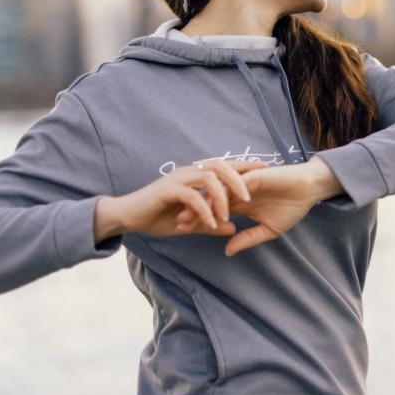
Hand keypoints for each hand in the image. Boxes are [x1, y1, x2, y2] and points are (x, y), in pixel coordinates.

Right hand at [93, 159, 267, 242]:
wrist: (128, 216)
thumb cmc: (158, 217)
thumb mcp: (190, 223)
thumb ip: (210, 223)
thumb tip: (232, 229)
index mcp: (196, 175)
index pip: (224, 166)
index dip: (245, 165)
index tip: (266, 168)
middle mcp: (189, 172)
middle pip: (220, 165)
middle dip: (238, 178)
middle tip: (251, 196)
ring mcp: (178, 179)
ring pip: (209, 178)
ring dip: (222, 196)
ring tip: (230, 214)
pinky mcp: (168, 190)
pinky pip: (192, 196)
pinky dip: (204, 210)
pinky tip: (212, 222)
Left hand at [174, 157, 343, 255]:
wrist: (308, 188)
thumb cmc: (291, 207)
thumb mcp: (268, 230)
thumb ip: (247, 239)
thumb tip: (227, 251)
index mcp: (239, 202)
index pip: (214, 210)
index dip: (199, 219)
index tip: (183, 230)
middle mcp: (237, 191)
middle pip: (210, 200)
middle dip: (193, 212)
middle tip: (178, 224)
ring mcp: (243, 183)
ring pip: (217, 193)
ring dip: (203, 205)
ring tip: (190, 216)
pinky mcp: (253, 177)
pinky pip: (234, 186)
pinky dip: (224, 197)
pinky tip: (215, 209)